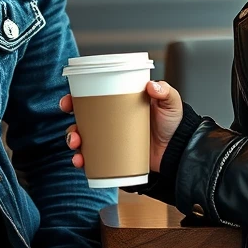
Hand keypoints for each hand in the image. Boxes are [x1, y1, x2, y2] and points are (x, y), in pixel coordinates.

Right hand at [61, 81, 183, 173]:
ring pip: (83, 140)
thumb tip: (151, 86)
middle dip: (70, 124)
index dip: (74, 100)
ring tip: (76, 145)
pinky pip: (93, 159)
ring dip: (73, 142)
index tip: (68, 102)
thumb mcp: (170, 103)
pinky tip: (81, 162)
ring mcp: (111, 140)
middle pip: (82, 121)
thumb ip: (164, 91)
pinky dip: (83, 160)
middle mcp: (110, 122)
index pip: (91, 99)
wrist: (179, 150)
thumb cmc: (173, 123)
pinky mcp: (114, 157)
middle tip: (73, 130)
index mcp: (118, 104)